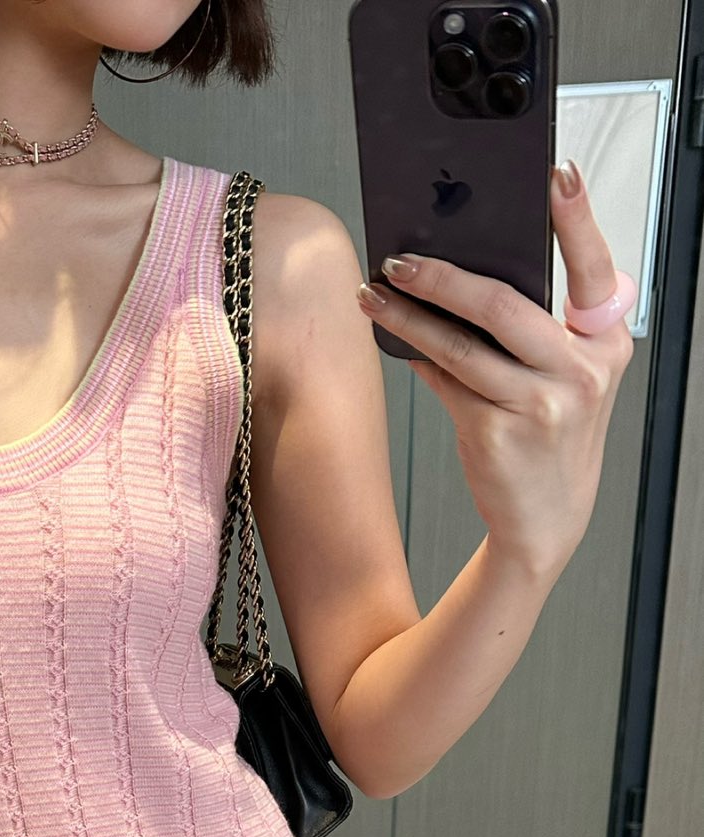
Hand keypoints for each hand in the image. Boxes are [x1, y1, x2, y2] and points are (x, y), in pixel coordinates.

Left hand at [356, 158, 632, 580]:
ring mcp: (539, 404)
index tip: (554, 174)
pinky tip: (394, 337)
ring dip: (409, 316)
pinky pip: (445, 381)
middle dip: (445, 275)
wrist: (546, 519)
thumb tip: (465, 268)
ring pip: (461, 345)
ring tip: (375, 294)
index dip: (577, 219)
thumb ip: (538, 328)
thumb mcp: (566, 375)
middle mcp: (579, 371)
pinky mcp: (496, 433)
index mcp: (604, 343)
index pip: (592, 269)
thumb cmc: (551, 432)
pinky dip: (417, 356)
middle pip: (505, 305)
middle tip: (401, 257)